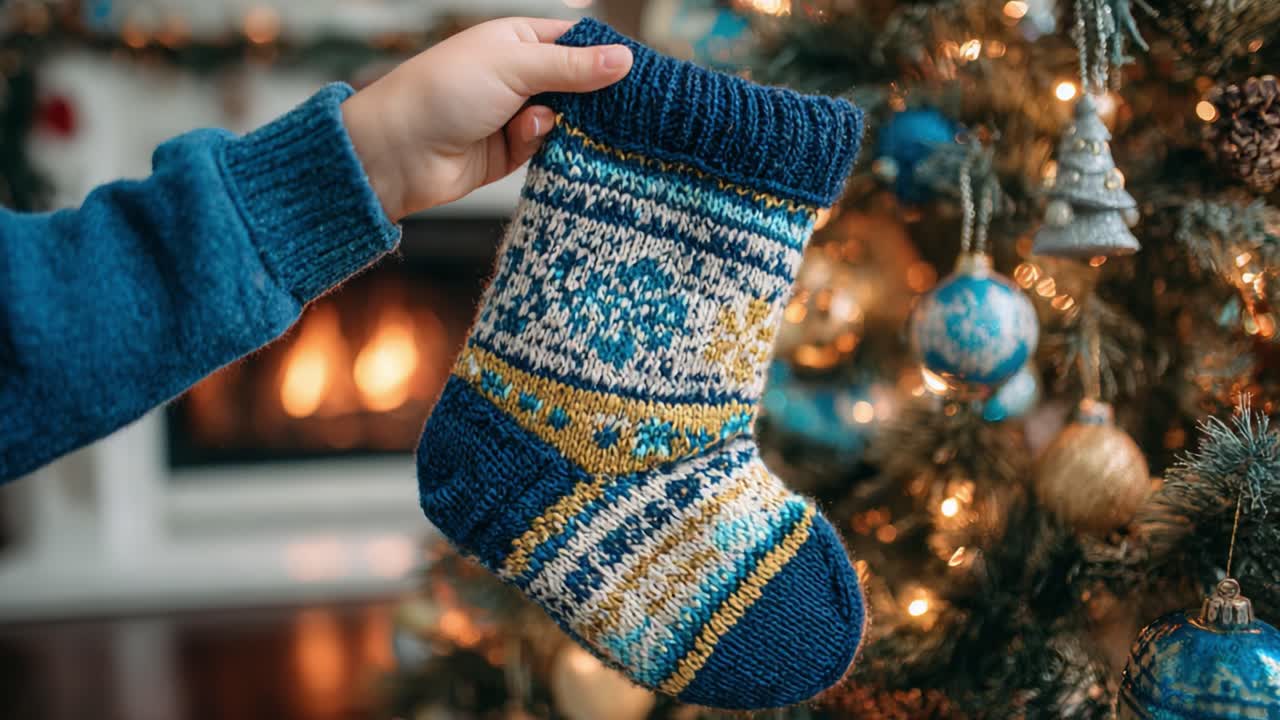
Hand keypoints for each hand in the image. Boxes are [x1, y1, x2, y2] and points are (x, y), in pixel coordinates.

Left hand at [342, 17, 632, 220]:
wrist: (398, 152)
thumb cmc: (442, 92)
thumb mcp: (513, 67)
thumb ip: (572, 67)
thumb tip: (625, 59)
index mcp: (517, 41)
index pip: (576, 44)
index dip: (606, 58)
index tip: (639, 75)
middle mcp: (518, 76)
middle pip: (577, 86)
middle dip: (592, 98)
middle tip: (622, 111)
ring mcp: (514, 115)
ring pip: (566, 121)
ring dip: (563, 125)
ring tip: (543, 123)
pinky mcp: (510, 153)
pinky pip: (546, 148)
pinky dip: (542, 147)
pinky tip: (525, 142)